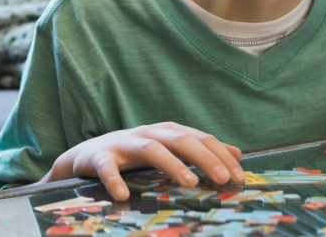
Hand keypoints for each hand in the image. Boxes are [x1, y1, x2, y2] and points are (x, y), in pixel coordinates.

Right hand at [47, 122, 243, 200]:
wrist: (87, 155)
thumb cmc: (133, 155)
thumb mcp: (169, 149)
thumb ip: (200, 150)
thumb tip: (237, 153)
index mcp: (166, 132)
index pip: (199, 138)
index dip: (220, 155)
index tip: (238, 176)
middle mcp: (147, 133)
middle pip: (179, 139)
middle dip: (203, 157)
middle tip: (222, 178)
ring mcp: (123, 143)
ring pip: (150, 147)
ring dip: (170, 163)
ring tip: (188, 182)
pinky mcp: (99, 157)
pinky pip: (107, 167)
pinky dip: (115, 179)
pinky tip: (123, 195)